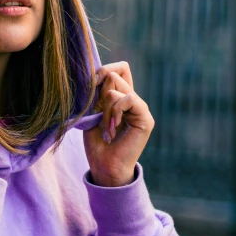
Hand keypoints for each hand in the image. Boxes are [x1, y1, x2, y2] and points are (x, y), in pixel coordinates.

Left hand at [83, 62, 154, 186]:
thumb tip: (99, 72)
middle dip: (99, 92)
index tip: (90, 89)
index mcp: (121, 97)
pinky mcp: (145, 118)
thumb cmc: (96, 143)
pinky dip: (115, 111)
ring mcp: (140, 108)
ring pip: (117, 86)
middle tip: (98, 114)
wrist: (104, 166)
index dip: (104, 71)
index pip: (120, 68)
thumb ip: (98, 93)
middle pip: (117, 73)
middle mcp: (133, 100)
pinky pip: (129, 98)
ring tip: (106, 128)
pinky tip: (112, 129)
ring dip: (105, 108)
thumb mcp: (93, 112)